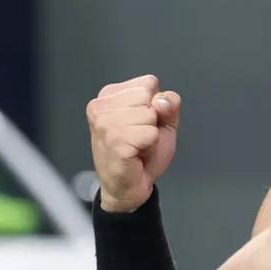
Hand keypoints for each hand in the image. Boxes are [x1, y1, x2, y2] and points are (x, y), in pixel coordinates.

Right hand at [86, 74, 181, 211]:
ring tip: (137, 146)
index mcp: (109, 96)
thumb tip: (161, 101)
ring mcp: (105, 124)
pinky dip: (150, 146)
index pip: (148, 82)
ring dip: (151, 135)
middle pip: (149, 96)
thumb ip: (169, 103)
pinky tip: (136, 154)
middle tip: (140, 137)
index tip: (142, 123)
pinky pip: (150, 134)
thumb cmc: (141, 154)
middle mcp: (101, 107)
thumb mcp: (162, 122)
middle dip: (153, 119)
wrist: (129, 187)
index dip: (155, 104)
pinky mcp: (114, 141)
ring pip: (150, 115)